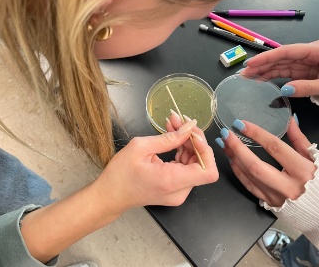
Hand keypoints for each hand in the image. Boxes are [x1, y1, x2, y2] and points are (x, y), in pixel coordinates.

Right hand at [93, 118, 218, 212]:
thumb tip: (190, 127)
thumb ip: (169, 138)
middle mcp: (180, 191)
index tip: (192, 134)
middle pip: (202, 164)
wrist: (110, 196)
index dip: (206, 150)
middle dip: (194, 140)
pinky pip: (187, 168)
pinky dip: (182, 151)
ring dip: (188, 143)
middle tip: (179, 122)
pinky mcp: (175, 189)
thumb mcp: (141, 147)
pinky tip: (172, 138)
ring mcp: (179, 192)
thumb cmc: (120, 173)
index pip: (208, 171)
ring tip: (173, 126)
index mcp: (172, 181)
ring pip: (195, 164)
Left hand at [215, 117, 315, 206]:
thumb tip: (289, 118)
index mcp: (302, 170)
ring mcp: (278, 198)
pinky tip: (232, 161)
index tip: (241, 123)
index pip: (275, 148)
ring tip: (223, 144)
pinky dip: (239, 174)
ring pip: (250, 177)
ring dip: (234, 159)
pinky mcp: (271, 205)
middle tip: (225, 134)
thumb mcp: (316, 158)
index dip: (256, 134)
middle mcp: (289, 186)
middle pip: (256, 165)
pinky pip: (251, 188)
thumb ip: (299, 138)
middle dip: (237, 148)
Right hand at [241, 41, 318, 98]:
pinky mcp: (302, 71)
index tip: (251, 63)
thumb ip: (306, 88)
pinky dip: (271, 76)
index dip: (267, 57)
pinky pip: (284, 72)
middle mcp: (306, 54)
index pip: (286, 52)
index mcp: (315, 51)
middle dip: (260, 65)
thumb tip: (285, 90)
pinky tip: (259, 80)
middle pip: (279, 58)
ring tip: (247, 78)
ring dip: (263, 71)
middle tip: (243, 73)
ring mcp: (303, 63)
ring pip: (279, 65)